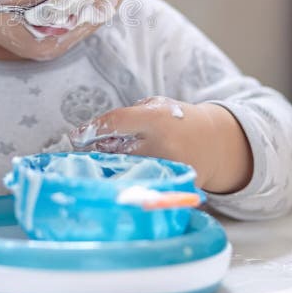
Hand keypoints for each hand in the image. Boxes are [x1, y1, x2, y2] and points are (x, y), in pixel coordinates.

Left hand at [68, 96, 251, 192]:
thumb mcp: (157, 106)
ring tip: (102, 166)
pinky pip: (143, 183)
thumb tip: (96, 132)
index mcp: (157, 119)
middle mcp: (162, 145)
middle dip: (99, 152)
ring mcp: (169, 169)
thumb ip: (130, 117)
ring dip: (111, 169)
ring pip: (127, 171)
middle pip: (117, 151)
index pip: (117, 122)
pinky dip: (130, 181)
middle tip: (86, 152)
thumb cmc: (179, 120)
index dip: (92, 129)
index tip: (76, 136)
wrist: (216, 143)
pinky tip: (123, 180)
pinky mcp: (174, 186)